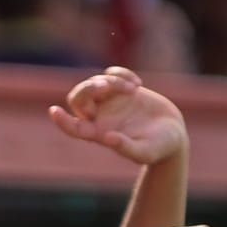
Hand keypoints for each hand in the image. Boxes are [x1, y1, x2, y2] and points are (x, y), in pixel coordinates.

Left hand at [50, 67, 187, 165]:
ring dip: (111, 81)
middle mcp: (100, 117)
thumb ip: (127, 148)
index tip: (54, 111)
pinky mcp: (123, 90)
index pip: (73, 128)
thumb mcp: (145, 152)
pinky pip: (111, 74)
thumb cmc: (158, 149)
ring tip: (133, 88)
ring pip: (95, 83)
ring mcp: (110, 102)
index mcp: (99, 134)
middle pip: (78, 99)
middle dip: (87, 89)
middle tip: (106, 86)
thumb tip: (108, 139)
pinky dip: (120, 73)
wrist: (172, 135)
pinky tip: (137, 84)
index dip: (62, 121)